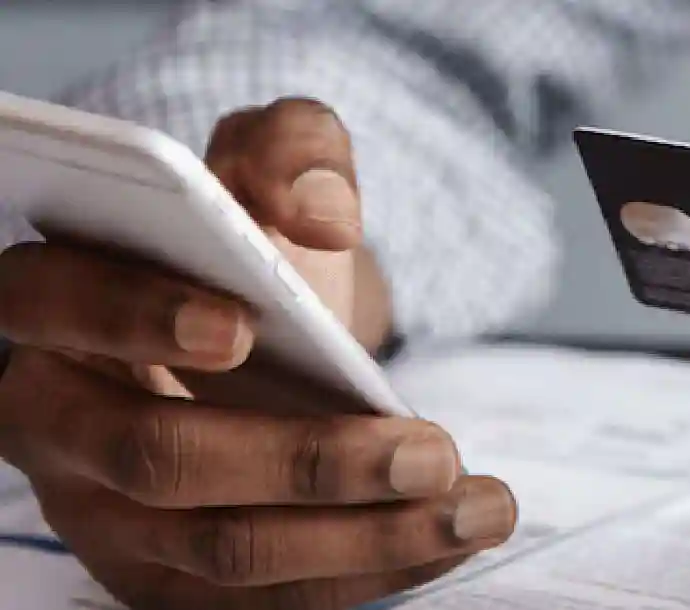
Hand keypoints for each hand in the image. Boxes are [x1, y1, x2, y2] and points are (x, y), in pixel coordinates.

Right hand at [0, 98, 517, 609]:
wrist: (262, 334)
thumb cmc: (251, 251)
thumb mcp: (273, 168)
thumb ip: (291, 151)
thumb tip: (319, 215)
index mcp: (56, 299)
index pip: (59, 307)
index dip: (137, 316)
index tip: (242, 326)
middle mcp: (60, 422)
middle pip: (157, 459)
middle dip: (306, 462)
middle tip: (432, 450)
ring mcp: (110, 516)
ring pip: (225, 552)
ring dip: (366, 538)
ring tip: (480, 504)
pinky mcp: (170, 578)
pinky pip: (267, 600)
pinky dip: (370, 572)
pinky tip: (450, 533)